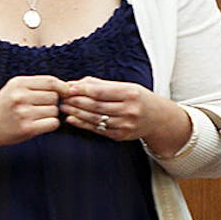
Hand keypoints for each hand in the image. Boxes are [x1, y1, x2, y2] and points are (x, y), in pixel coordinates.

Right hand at [0, 74, 67, 160]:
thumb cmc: (4, 106)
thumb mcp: (14, 88)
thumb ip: (37, 85)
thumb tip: (69, 87)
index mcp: (18, 83)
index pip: (51, 81)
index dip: (62, 87)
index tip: (64, 93)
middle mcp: (20, 96)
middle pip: (54, 96)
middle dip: (52, 102)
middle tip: (39, 107)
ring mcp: (23, 113)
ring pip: (54, 110)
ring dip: (50, 114)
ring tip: (35, 116)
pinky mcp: (27, 129)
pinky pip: (53, 123)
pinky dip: (50, 124)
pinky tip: (39, 124)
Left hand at [58, 76, 191, 152]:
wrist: (159, 119)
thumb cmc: (138, 98)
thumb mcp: (125, 86)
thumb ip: (100, 84)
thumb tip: (75, 83)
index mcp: (131, 94)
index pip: (101, 92)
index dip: (82, 90)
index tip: (67, 88)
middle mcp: (130, 110)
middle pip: (96, 106)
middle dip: (76, 101)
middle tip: (61, 98)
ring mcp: (126, 125)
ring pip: (95, 119)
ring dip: (76, 113)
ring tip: (63, 107)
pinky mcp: (121, 136)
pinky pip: (98, 130)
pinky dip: (82, 124)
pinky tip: (71, 119)